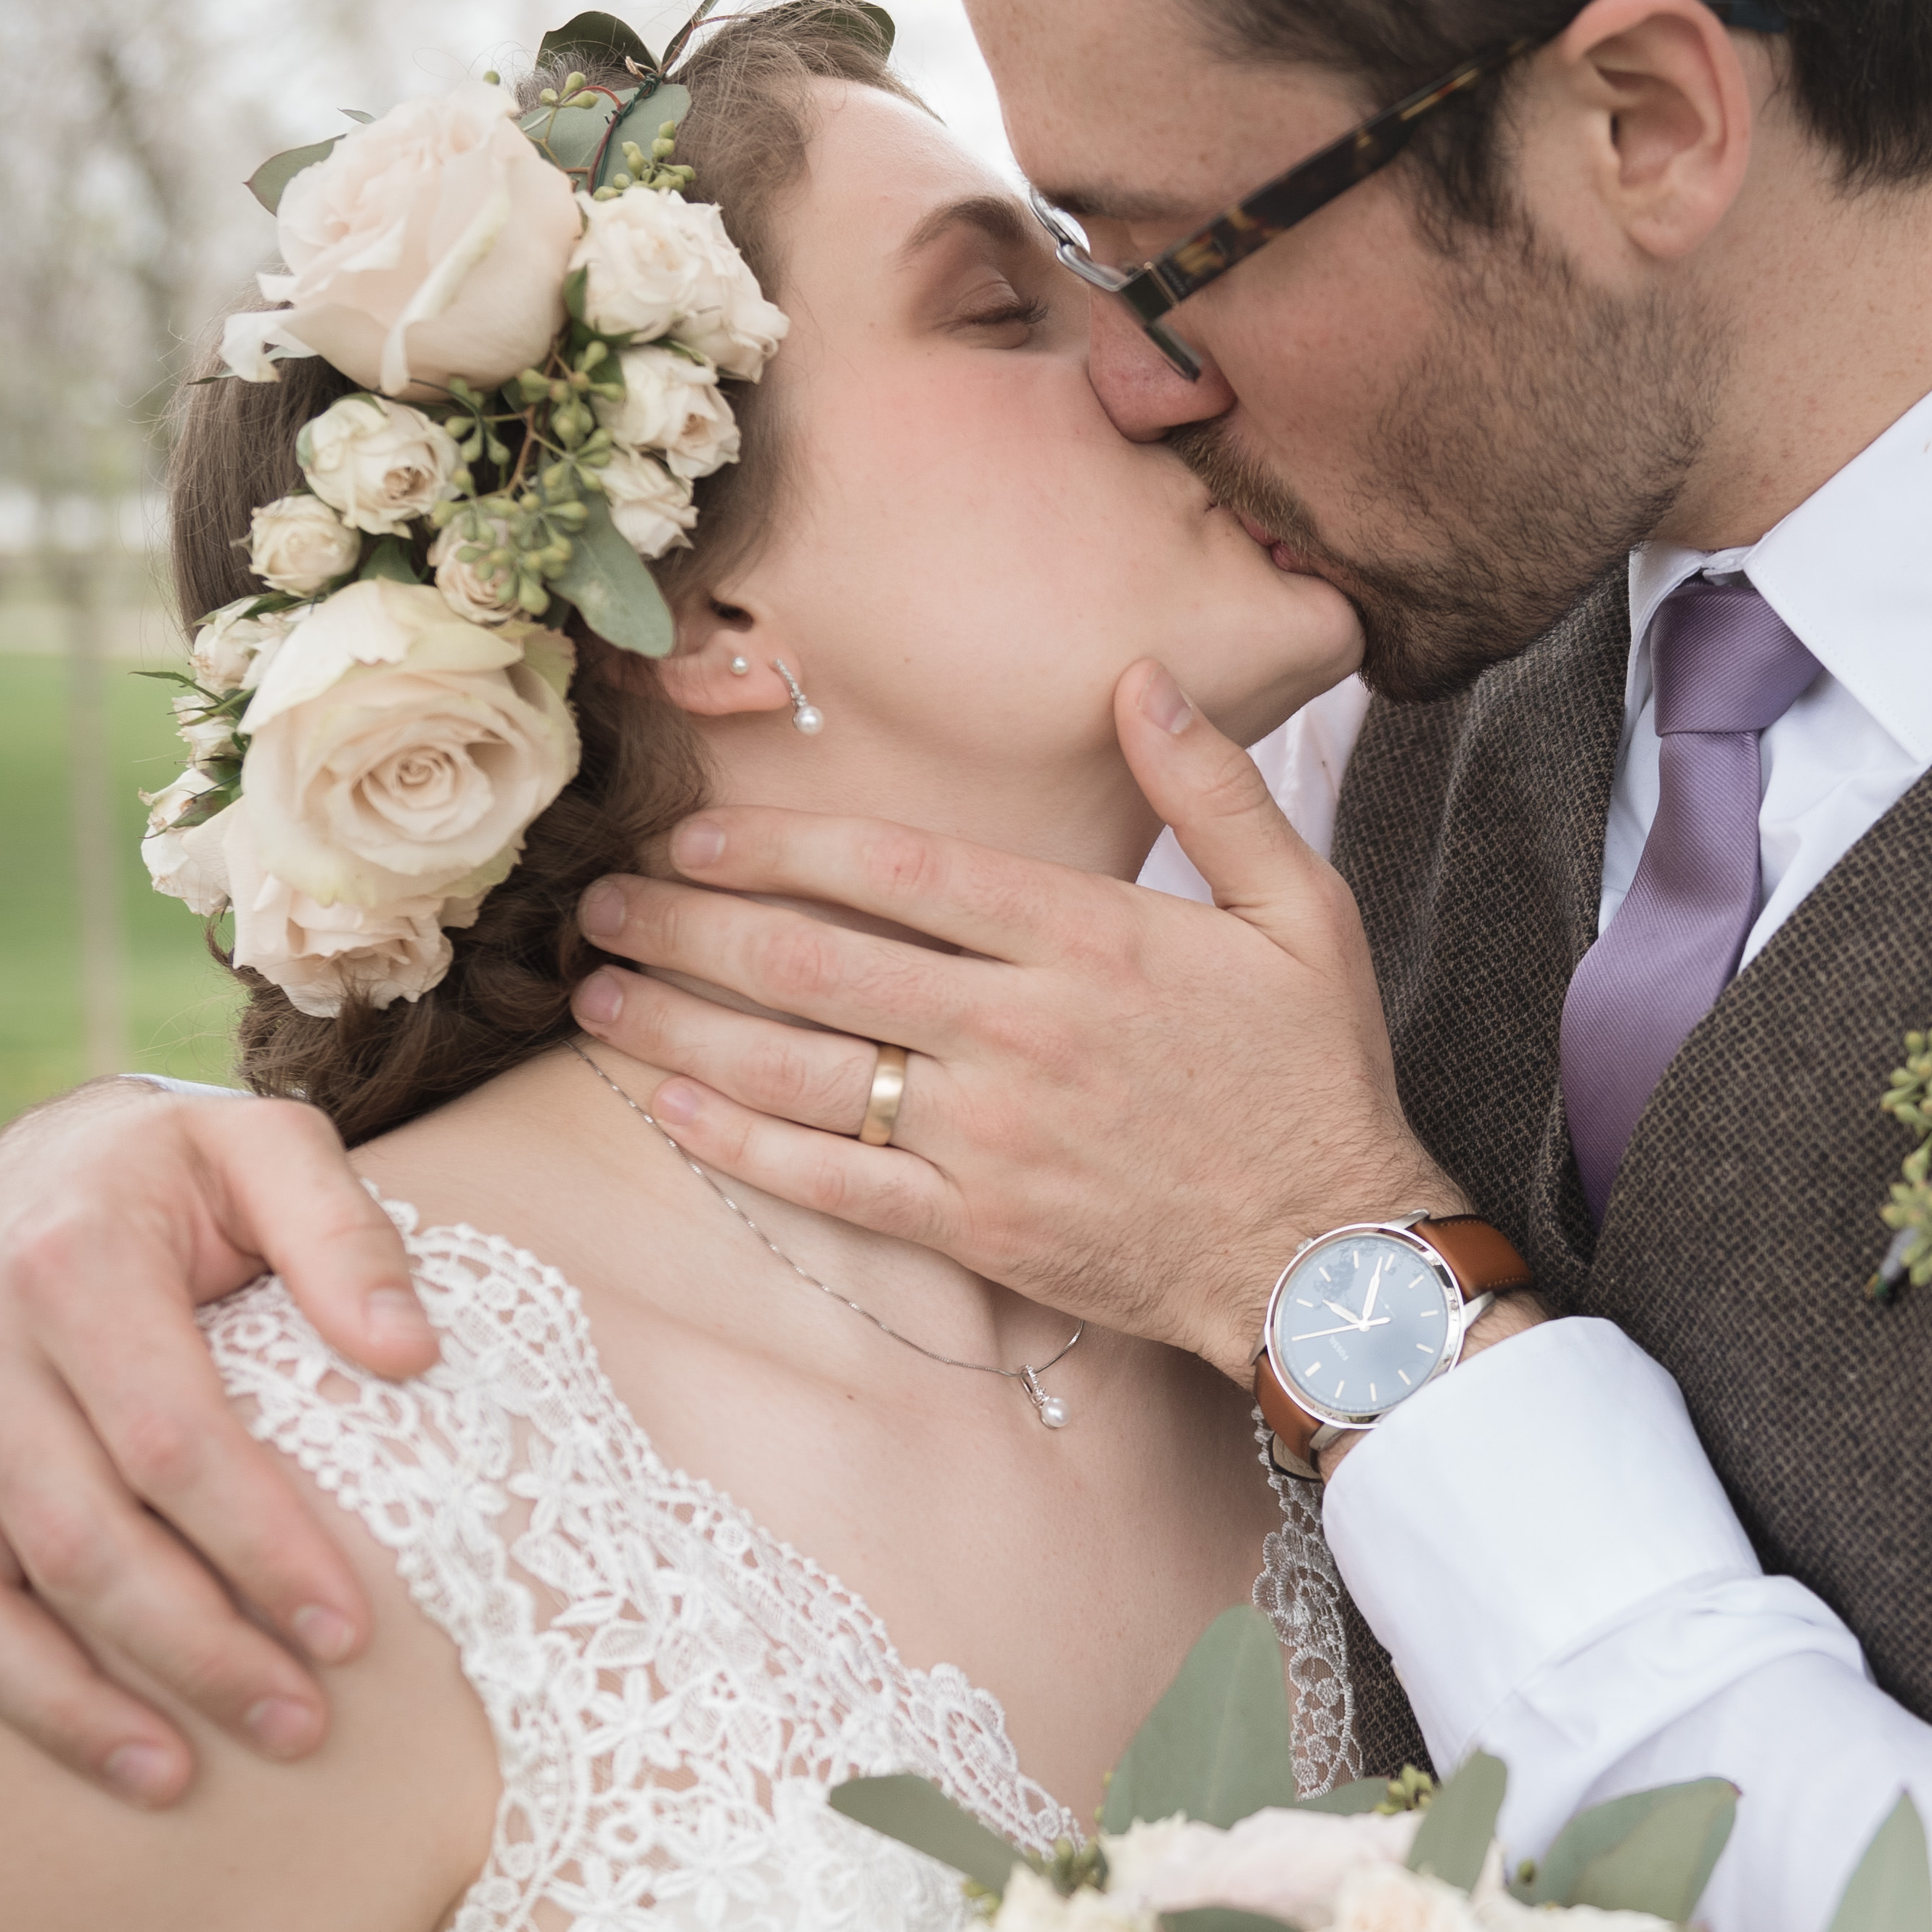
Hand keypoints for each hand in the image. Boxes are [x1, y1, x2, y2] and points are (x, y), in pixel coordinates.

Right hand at [0, 1084, 438, 1813]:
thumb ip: (345, 1238)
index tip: (348, 1633)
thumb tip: (411, 1354)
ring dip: (61, 1707)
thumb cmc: (179, 1169)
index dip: (263, 1549)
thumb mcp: (273, 1149)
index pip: (175, 1444)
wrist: (43, 1156)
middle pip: (76, 1540)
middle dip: (191, 1650)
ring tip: (170, 1777)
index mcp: (74, 1268)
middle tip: (297, 1726)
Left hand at [565, 661, 1456, 1381]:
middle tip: (599, 903)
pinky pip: (831, 1184)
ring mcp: (989, 1138)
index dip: (777, 846)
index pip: (898, 872)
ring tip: (599, 993)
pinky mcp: (977, 1230)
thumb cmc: (1316, 1074)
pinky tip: (667, 1106)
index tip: (693, 834)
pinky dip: (737, 1145)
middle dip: (690, 927)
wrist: (1332, 1252)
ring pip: (800, 1072)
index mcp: (1088, 940)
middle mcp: (1020, 1033)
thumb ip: (1214, 791)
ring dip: (683, 1027)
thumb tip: (1141, 679)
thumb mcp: (1303, 910)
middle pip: (817, 964)